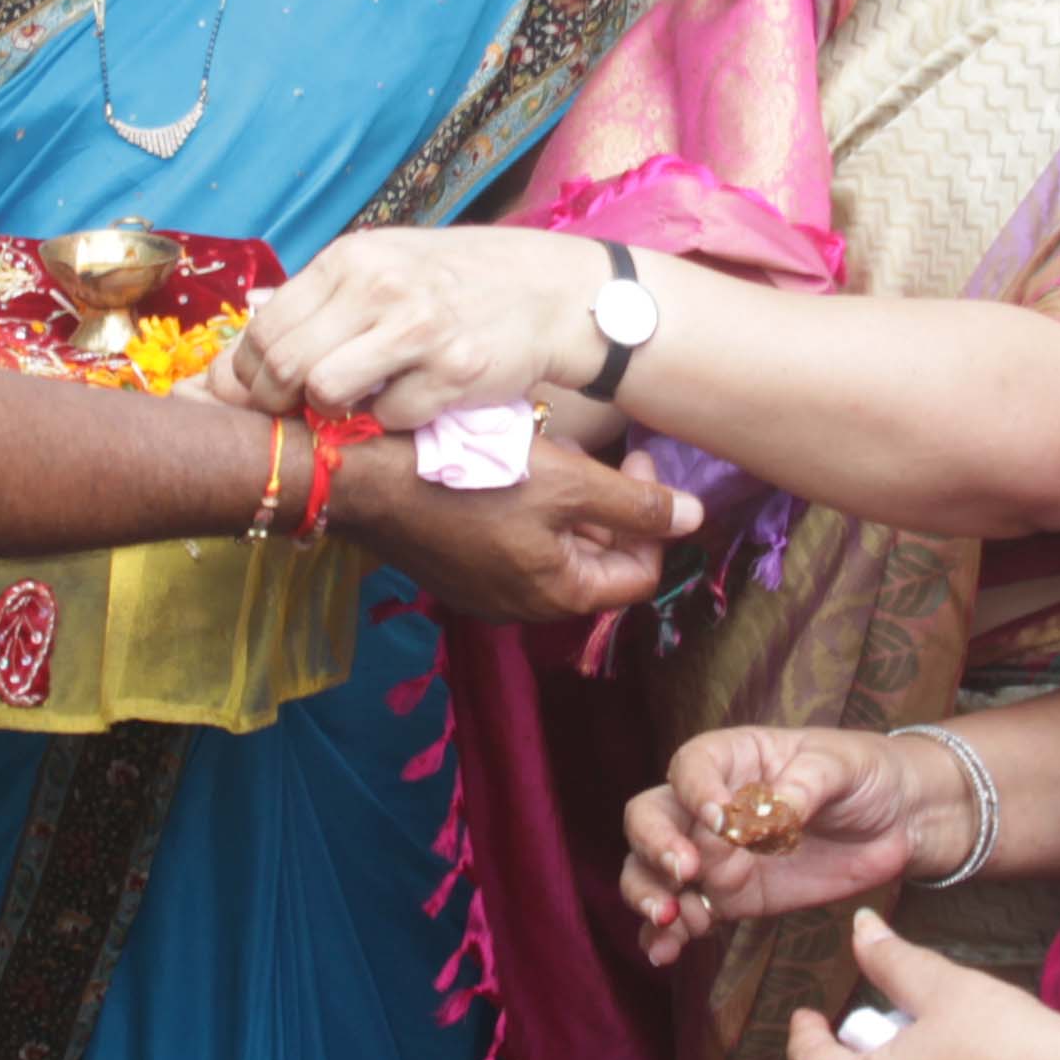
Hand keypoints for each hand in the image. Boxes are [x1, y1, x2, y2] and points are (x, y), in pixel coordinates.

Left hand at [215, 225, 616, 428]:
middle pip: (284, 365)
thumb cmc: (459, 280)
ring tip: (355, 404)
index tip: (257, 394)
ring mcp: (417, 330)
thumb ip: (324, 295)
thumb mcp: (386, 262)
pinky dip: (391, 420)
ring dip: (331, 413)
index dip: (248, 373)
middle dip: (277, 402)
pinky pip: (387, 418)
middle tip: (295, 413)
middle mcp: (378, 286)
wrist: (551, 292)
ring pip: (325, 393)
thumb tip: (250, 335)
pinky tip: (412, 399)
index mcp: (352, 258)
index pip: (265, 327)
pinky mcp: (453, 373)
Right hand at [341, 431, 700, 621]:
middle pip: (595, 561)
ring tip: (555, 452)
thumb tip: (695, 519)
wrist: (365, 477)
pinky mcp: (456, 566)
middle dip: (609, 508)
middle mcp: (522, 607)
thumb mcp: (568, 485)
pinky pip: (512, 542)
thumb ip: (635, 506)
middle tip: (602, 455)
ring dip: (568, 502)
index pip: (639, 574)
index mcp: (558, 596)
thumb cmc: (472, 477)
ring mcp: (484, 589)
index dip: (653, 521)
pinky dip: (529, 507)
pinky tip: (514, 465)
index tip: (637, 464)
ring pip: (553, 548)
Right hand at [621, 726, 936, 962]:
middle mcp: (710, 807)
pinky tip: (664, 951)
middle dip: (656, 845)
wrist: (900, 821)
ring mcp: (716, 856)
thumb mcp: (840, 767)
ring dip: (648, 893)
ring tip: (670, 915)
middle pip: (651, 818)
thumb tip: (769, 817)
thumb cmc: (865, 774)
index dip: (694, 793)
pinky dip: (667, 936)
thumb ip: (801, 789)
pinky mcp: (731, 899)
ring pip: (653, 871)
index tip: (719, 819)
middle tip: (684, 870)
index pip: (691, 768)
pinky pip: (687, 917)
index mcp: (733, 759)